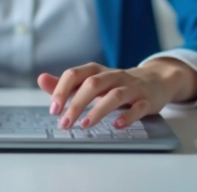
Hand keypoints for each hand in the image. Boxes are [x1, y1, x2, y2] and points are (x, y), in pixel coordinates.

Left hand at [38, 59, 196, 129]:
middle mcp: (113, 76)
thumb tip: (41, 79)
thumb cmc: (115, 84)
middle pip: (92, 85)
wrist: (155, 80)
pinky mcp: (147, 100)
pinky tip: (117, 125)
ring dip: (98, 110)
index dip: (62, 90)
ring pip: (114, 96)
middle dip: (76, 104)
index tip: (53, 109)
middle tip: (65, 123)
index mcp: (96, 71)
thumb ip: (66, 83)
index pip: (74, 74)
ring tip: (85, 125)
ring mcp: (131, 88)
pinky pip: (139, 107)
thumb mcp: (91, 81)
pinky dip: (127, 116)